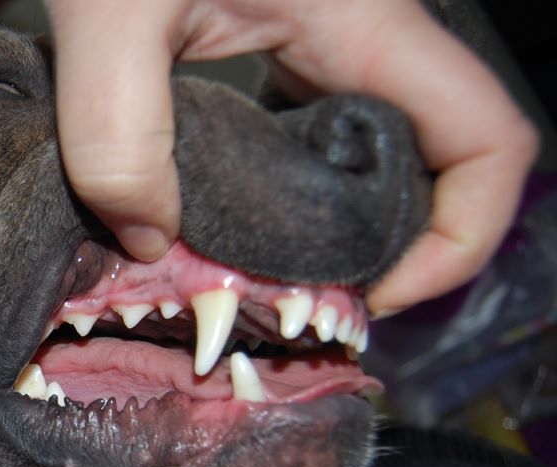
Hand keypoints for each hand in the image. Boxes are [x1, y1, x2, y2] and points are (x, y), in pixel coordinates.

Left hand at [45, 0, 538, 316]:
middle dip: (389, 250)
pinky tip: (220, 218)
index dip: (464, 238)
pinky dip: (286, 189)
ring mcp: (324, 36)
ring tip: (259, 281)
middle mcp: (363, 34)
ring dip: (334, 226)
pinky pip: (313, 130)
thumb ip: (116, 131)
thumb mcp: (109, 18)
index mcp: (365, 24)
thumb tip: (147, 243)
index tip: (378, 297)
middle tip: (302, 307)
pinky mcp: (278, 41)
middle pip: (437, 162)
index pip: (489, 142)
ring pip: (374, 151)